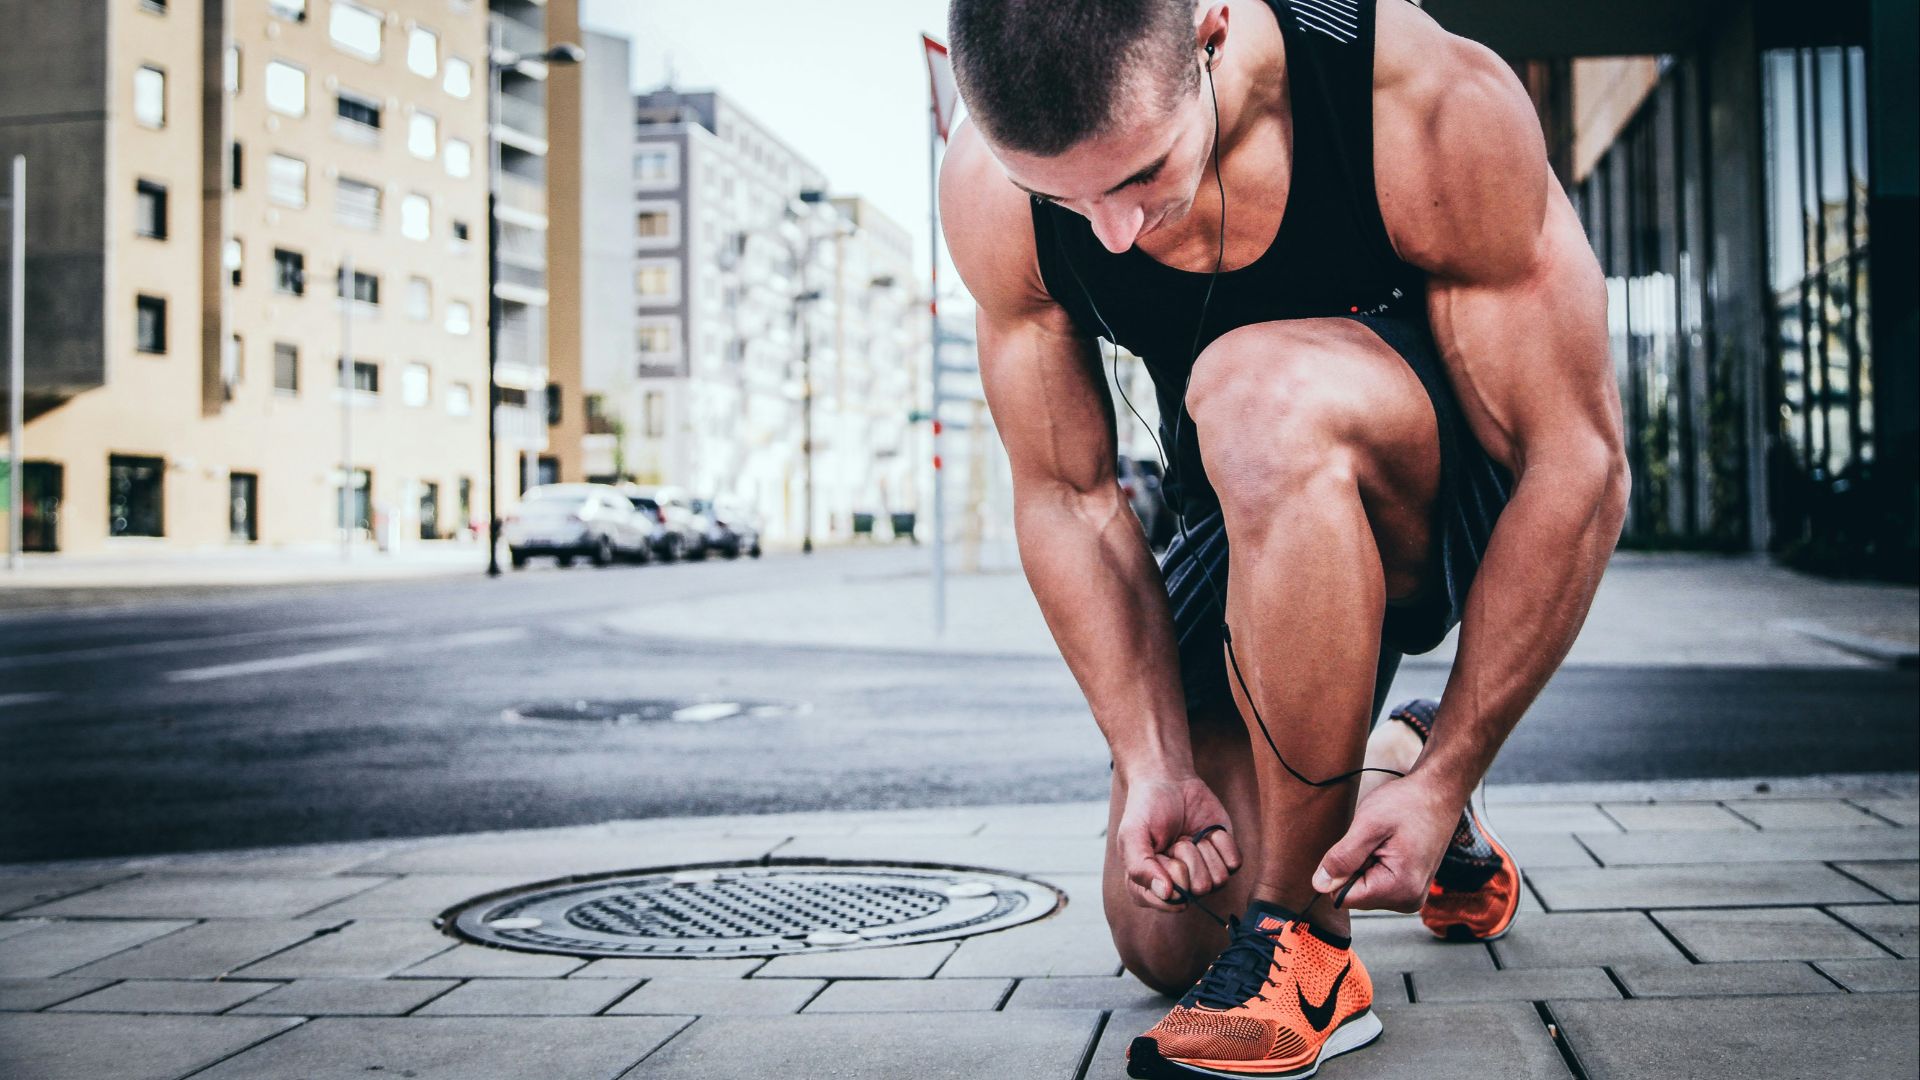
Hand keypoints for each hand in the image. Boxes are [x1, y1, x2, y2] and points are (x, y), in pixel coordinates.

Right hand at [1115, 772, 1242, 911]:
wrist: (1169, 781)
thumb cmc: (1146, 809)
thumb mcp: (1132, 835)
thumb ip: (1140, 868)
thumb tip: (1167, 894)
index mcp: (1150, 888)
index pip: (1171, 902)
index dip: (1169, 874)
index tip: (1160, 852)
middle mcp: (1179, 887)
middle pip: (1198, 890)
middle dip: (1186, 857)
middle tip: (1175, 840)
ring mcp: (1203, 874)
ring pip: (1218, 880)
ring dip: (1203, 850)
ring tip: (1189, 836)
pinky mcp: (1223, 859)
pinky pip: (1234, 864)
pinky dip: (1221, 843)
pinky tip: (1206, 832)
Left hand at [1312, 773, 1458, 912]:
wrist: (1438, 792)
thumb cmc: (1408, 803)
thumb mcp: (1368, 825)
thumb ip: (1342, 858)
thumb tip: (1319, 885)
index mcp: (1399, 890)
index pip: (1344, 898)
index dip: (1340, 870)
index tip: (1361, 845)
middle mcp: (1408, 900)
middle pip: (1356, 894)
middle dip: (1356, 866)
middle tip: (1376, 840)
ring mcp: (1411, 895)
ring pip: (1365, 887)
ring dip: (1366, 863)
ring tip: (1386, 840)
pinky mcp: (1410, 886)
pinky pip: (1377, 881)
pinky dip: (1376, 862)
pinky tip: (1391, 845)